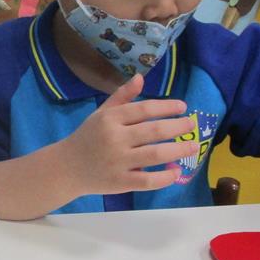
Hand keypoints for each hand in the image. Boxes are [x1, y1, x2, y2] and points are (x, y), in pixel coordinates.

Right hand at [61, 74, 198, 195]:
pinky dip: (165, 178)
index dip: (167, 107)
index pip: (144, 109)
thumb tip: (141, 77)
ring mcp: (118, 162)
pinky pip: (147, 181)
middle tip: (192, 125)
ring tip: (193, 146)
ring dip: (178, 150)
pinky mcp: (120, 182)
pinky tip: (176, 172)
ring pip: (155, 155)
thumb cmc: (87, 138)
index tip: (183, 107)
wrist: (66, 168)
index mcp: (110, 119)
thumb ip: (122, 97)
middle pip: (154, 131)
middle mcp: (115, 138)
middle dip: (178, 127)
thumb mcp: (100, 113)